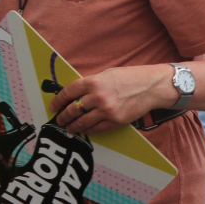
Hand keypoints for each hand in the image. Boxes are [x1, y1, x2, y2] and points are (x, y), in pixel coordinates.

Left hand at [50, 65, 172, 134]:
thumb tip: (75, 94)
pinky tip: (83, 130)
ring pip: (82, 122)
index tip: (53, 106)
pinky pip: (96, 129)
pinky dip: (88, 130)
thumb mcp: (106, 74)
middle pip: (72, 109)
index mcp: (93, 82)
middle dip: (63, 116)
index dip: (58, 101)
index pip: (68, 92)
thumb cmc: (129, 77)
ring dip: (72, 126)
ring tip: (68, 128)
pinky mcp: (115, 121)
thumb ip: (90, 84)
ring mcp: (106, 111)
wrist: (151, 86)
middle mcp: (97, 97)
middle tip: (58, 119)